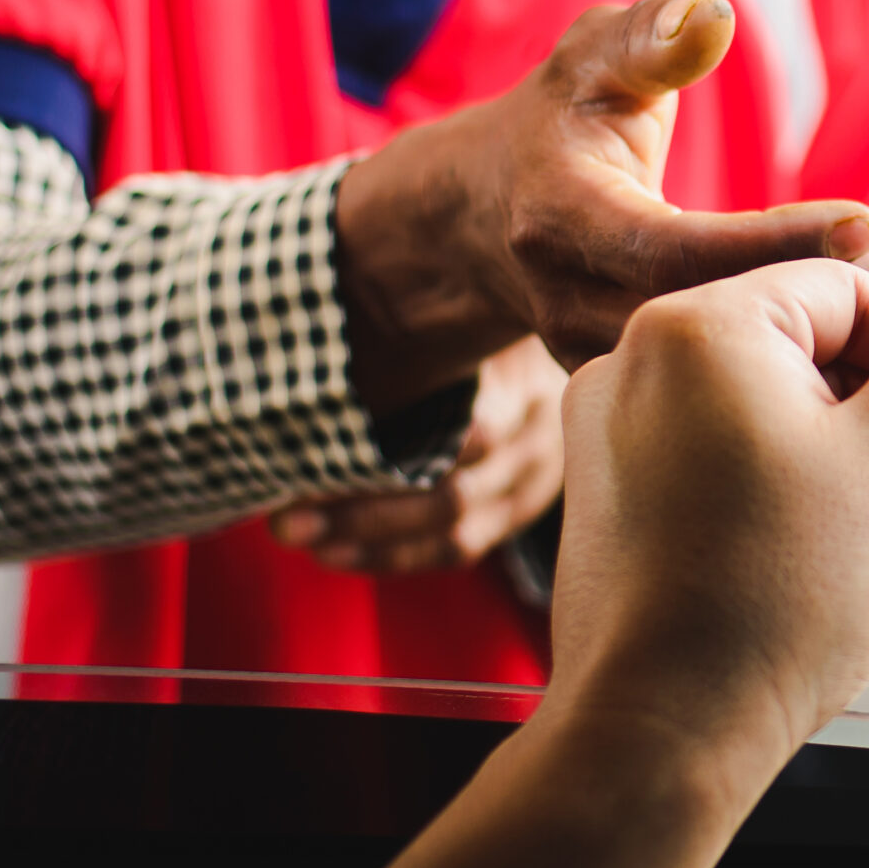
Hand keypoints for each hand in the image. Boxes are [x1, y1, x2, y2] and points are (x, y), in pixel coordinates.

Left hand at [270, 337, 568, 573]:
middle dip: (361, 510)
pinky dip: (394, 556)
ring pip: (453, 529)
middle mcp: (541, 438)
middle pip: (452, 492)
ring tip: (298, 538)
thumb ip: (423, 328)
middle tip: (283, 519)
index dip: (384, 457)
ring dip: (368, 540)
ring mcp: (536, 480)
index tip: (304, 454)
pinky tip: (339, 555)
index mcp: (528, 381)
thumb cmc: (493, 315)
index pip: (471, 435)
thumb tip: (317, 323)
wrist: (585, 353)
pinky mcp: (520, 508)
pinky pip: (459, 548)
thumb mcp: (470, 311)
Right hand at [335, 0, 868, 413]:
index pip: (675, 248)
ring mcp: (603, 368)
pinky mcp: (640, 401)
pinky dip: (812, 409)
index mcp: (563, 222)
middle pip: (713, 336)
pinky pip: (732, 413)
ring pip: (727, 395)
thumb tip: (714, 19)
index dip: (774, 244)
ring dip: (830, 381)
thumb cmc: (562, 120)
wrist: (487, 217)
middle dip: (824, 317)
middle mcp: (575, 310)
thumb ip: (651, 37)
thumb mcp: (591, 59)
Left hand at [548, 259, 868, 805]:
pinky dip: (813, 551)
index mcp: (702, 327)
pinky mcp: (623, 522)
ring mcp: (622, 450)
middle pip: (821, 386)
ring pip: (789, 460)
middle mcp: (642, 371)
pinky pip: (740, 508)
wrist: (658, 740)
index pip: (849, 295)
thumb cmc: (778, 594)